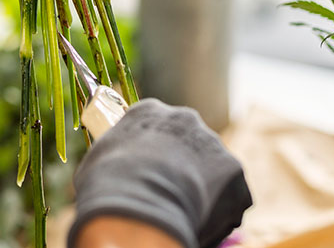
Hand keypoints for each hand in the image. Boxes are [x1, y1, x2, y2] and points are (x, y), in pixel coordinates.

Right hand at [68, 99, 251, 247]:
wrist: (137, 209)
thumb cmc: (107, 186)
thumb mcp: (99, 160)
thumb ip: (116, 153)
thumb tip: (115, 166)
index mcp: (149, 110)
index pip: (155, 126)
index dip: (153, 151)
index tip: (149, 170)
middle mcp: (185, 117)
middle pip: (186, 142)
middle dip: (181, 166)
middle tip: (169, 193)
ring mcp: (212, 142)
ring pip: (210, 167)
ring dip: (201, 186)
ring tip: (184, 212)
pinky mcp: (234, 170)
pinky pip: (229, 192)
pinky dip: (220, 208)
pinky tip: (201, 222)